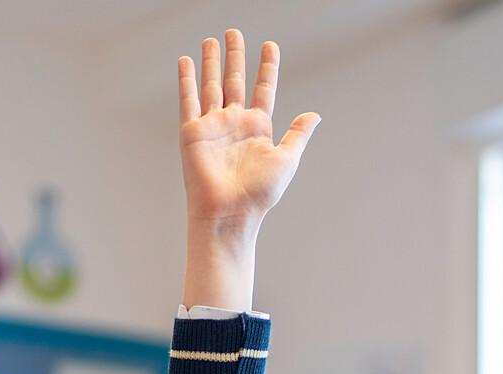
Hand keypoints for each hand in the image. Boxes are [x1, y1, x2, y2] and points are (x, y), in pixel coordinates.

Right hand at [179, 30, 320, 233]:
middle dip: (235, 56)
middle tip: (234, 32)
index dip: (267, 67)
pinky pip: (189, 100)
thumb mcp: (287, 159)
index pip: (263, 89)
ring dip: (211, 62)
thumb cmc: (259, 193)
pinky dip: (187, 80)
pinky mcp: (193, 132)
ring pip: (211, 85)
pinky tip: (187, 61)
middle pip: (235, 81)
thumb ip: (298, 134)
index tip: (270, 46)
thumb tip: (315, 115)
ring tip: (212, 40)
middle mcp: (235, 124)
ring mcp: (213, 126)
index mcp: (258, 128)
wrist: (230, 212)